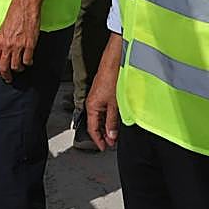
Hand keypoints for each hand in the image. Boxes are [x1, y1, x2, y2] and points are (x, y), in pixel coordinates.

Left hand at [0, 0, 45, 81]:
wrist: (25, 6)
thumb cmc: (14, 14)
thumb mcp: (3, 28)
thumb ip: (2, 40)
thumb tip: (3, 51)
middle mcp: (7, 45)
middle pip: (4, 67)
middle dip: (6, 75)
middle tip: (9, 78)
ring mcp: (18, 46)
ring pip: (16, 66)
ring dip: (18, 69)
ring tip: (20, 68)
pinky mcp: (29, 44)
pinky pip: (28, 60)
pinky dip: (28, 63)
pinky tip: (29, 61)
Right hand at [86, 35, 123, 149]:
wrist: (115, 61)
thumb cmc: (112, 77)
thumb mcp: (115, 104)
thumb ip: (112, 121)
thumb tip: (111, 134)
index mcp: (92, 106)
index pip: (92, 128)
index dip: (98, 140)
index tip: (104, 147)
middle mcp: (92, 102)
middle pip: (96, 123)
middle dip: (103, 134)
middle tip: (111, 143)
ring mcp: (98, 97)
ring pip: (101, 116)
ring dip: (107, 126)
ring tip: (115, 133)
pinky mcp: (103, 92)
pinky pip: (104, 109)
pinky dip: (109, 117)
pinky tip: (116, 119)